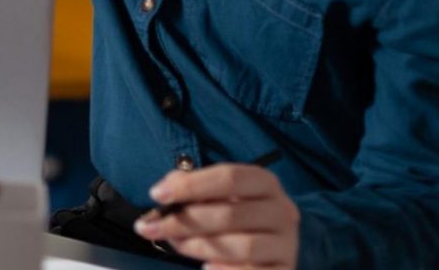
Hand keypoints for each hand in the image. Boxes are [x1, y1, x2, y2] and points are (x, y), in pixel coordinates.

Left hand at [133, 164, 299, 269]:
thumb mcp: (214, 196)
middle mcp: (282, 211)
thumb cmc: (233, 217)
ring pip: (240, 246)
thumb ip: (190, 188)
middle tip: (152, 228)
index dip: (191, 185)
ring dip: (199, 246)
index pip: (229, 177)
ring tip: (177, 245)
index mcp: (264, 183)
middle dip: (184, 222)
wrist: (267, 250)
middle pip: (230, 214)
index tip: (157, 195)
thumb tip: (164, 192)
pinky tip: (207, 267)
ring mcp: (286, 244)